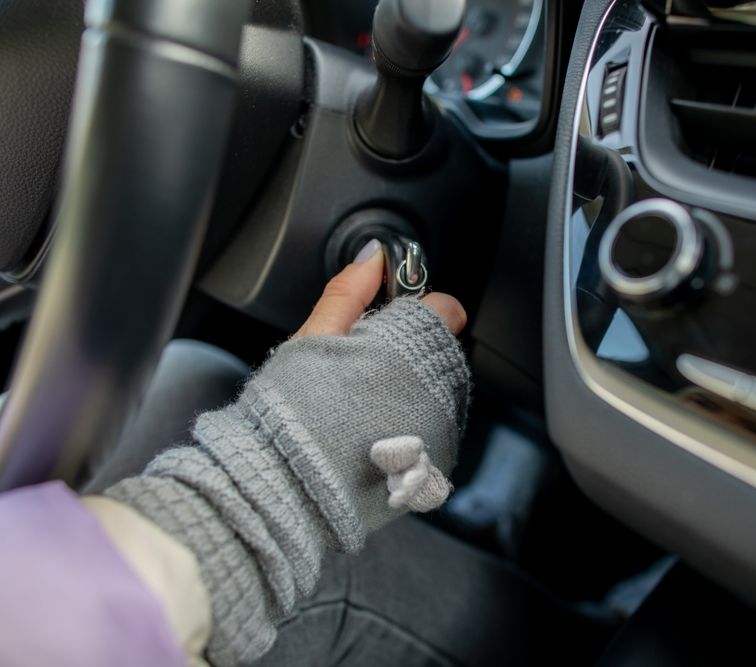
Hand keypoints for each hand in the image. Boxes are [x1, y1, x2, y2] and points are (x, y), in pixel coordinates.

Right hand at [107, 238, 471, 664]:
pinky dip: (418, 426)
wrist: (284, 488)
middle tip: (365, 372)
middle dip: (415, 353)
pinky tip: (378, 435)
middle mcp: (434, 386)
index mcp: (405, 347)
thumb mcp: (312, 339)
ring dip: (419, 390)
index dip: (418, 311)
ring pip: (445, 391)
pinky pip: (440, 430)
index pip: (443, 309)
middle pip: (444, 351)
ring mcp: (440, 428)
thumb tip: (374, 256)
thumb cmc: (290, 413)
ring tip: (366, 408)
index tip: (393, 323)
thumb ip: (348, 294)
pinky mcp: (437, 464)